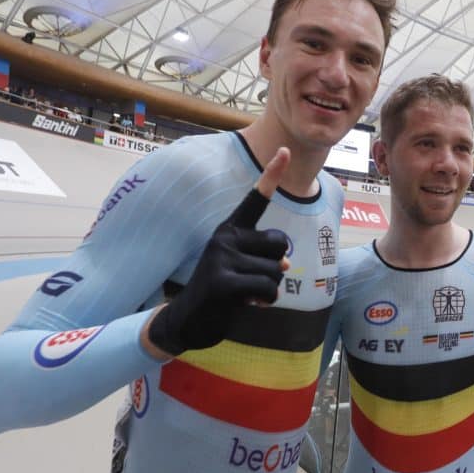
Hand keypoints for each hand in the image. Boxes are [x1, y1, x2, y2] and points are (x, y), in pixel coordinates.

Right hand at [146, 148, 290, 356]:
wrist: (186, 321)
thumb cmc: (221, 293)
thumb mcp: (241, 268)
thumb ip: (265, 258)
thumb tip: (287, 263)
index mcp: (229, 230)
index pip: (255, 199)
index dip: (272, 175)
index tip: (285, 151)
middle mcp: (224, 237)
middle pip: (279, 243)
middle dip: (277, 266)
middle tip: (254, 280)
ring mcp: (221, 257)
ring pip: (276, 270)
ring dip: (270, 289)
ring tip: (247, 295)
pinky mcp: (222, 282)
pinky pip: (267, 287)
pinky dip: (265, 301)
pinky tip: (247, 305)